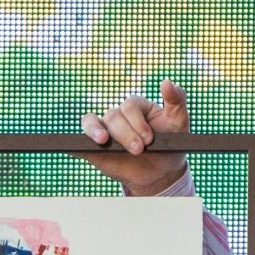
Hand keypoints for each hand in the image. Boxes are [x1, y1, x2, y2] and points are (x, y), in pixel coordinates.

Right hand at [79, 80, 191, 195]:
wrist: (160, 172)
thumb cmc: (171, 145)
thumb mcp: (180, 122)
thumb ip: (177, 100)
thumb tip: (167, 82)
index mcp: (136, 106)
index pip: (129, 107)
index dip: (137, 122)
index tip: (149, 139)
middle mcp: (118, 116)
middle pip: (113, 116)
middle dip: (126, 134)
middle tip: (138, 150)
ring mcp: (105, 131)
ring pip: (92, 123)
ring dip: (97, 131)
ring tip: (104, 141)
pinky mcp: (94, 148)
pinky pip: (80, 140)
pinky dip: (76, 142)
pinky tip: (74, 148)